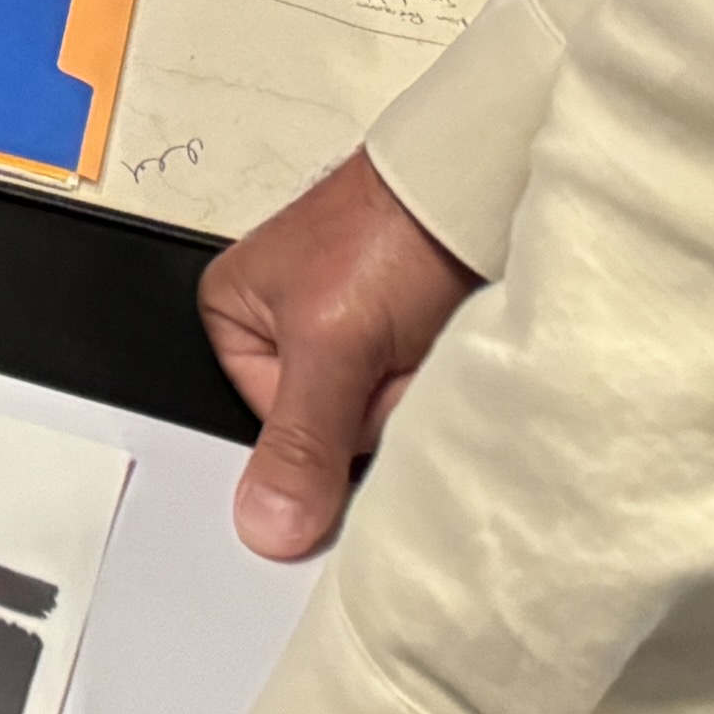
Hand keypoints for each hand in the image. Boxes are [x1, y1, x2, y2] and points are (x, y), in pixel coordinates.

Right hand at [203, 148, 480, 560]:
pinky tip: (446, 355)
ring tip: (426, 350)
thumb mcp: (331, 344)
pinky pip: (418, 407)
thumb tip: (265, 523)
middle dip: (376, 415)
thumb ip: (299, 442)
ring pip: (382, 427)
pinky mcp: (406, 344)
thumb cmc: (391, 228)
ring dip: (414, 401)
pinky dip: (438, 391)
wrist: (478, 190)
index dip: (327, 430)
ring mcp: (351, 339)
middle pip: (330, 435)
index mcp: (235, 319)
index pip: (275, 435)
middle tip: (393, 362)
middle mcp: (288, 332)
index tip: (353, 399)